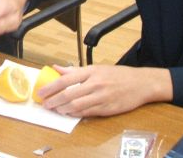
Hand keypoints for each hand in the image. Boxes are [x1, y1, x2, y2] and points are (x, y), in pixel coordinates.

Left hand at [37, 64, 172, 117]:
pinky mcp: (108, 109)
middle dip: (54, 100)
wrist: (141, 83)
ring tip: (56, 110)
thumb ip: (75, 70)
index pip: (66, 79)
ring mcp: (102, 97)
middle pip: (69, 94)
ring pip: (77, 106)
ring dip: (63, 109)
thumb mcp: (96, 68)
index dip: (51, 87)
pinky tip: (69, 114)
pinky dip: (76, 114)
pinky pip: (88, 113)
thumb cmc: (117, 75)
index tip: (41, 92)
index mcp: (91, 71)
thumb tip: (57, 68)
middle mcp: (95, 84)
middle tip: (45, 104)